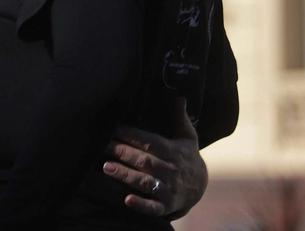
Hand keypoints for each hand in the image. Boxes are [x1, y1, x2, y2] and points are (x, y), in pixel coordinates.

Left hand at [106, 98, 205, 218]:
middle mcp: (170, 170)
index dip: (132, 135)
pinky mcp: (165, 206)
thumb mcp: (188, 138)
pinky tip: (127, 200)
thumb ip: (180, 118)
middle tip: (103, 146)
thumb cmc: (186, 158)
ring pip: (145, 182)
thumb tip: (179, 96)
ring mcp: (168, 189)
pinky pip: (153, 207)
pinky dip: (141, 205)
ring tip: (106, 167)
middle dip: (123, 153)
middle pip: (145, 161)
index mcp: (173, 152)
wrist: (201, 188)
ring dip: (126, 175)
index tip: (113, 129)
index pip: (151, 142)